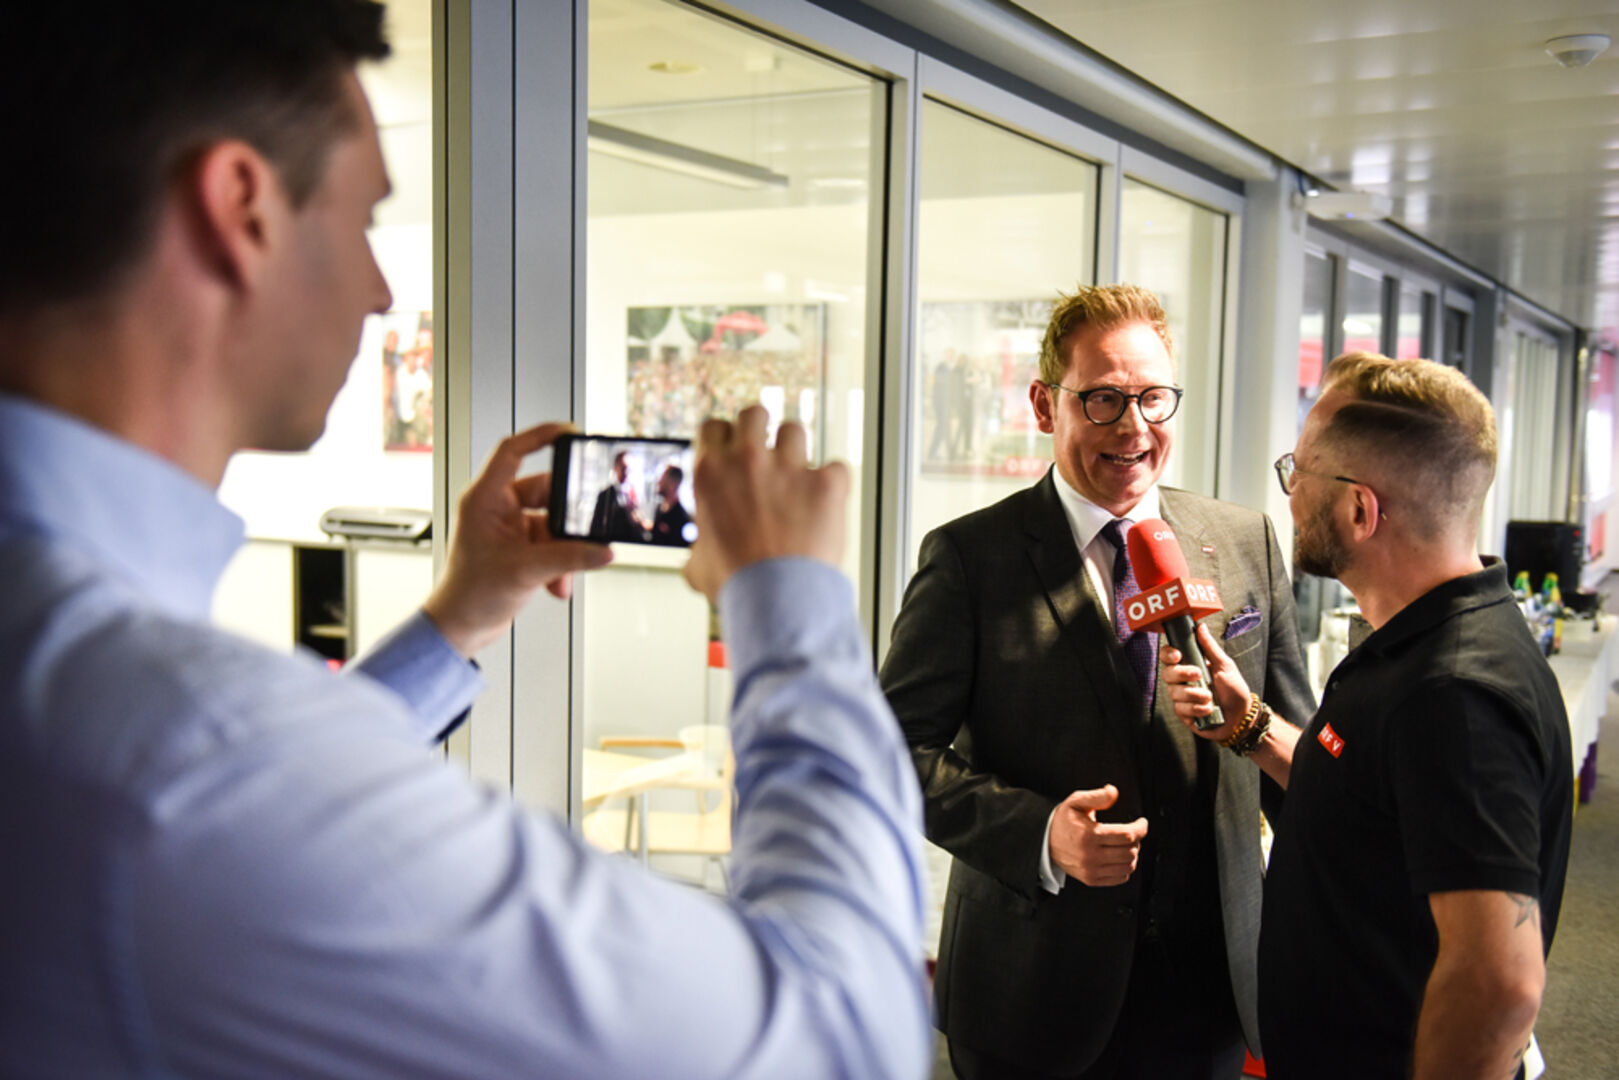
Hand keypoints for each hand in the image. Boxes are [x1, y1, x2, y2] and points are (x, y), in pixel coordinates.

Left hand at [423, 423, 613, 656]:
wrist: (461, 628)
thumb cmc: (468, 594)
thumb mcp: (525, 571)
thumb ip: (568, 558)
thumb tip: (602, 550)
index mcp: (485, 499)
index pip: (513, 451)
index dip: (542, 436)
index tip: (570, 433)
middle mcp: (496, 509)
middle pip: (545, 493)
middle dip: (565, 521)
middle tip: (582, 532)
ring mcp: (509, 528)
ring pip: (553, 524)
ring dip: (564, 551)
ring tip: (563, 573)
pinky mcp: (520, 548)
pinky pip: (552, 545)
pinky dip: (560, 564)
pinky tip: (557, 584)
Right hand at [683, 405, 848, 603]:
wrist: (776, 599)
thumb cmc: (737, 585)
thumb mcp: (698, 565)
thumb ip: (700, 546)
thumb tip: (700, 556)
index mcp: (711, 474)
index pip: (713, 427)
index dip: (724, 438)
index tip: (732, 451)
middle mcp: (748, 461)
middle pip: (754, 413)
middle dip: (761, 429)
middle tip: (766, 452)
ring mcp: (789, 468)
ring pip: (795, 429)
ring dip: (796, 450)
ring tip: (798, 474)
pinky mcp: (826, 482)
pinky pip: (836, 466)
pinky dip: (833, 482)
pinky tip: (828, 499)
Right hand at [1048, 785, 1147, 887]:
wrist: (1045, 841)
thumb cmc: (1062, 821)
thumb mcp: (1076, 801)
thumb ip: (1096, 796)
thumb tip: (1113, 793)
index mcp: (1089, 835)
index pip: (1127, 835)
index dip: (1140, 828)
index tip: (1141, 823)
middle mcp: (1090, 855)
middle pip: (1130, 851)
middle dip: (1137, 840)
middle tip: (1132, 832)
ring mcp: (1091, 870)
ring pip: (1128, 866)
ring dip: (1133, 854)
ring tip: (1126, 845)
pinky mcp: (1091, 879)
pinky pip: (1120, 878)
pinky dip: (1126, 868)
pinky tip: (1119, 858)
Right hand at [1160, 623, 1250, 740]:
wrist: (1241, 716)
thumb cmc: (1234, 689)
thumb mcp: (1225, 665)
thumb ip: (1210, 647)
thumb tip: (1200, 626)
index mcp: (1190, 665)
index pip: (1168, 656)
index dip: (1168, 654)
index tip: (1178, 656)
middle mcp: (1182, 681)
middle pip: (1167, 673)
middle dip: (1183, 674)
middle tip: (1199, 675)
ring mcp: (1181, 698)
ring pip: (1174, 692)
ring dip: (1194, 695)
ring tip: (1211, 698)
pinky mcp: (1183, 714)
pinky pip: (1181, 709)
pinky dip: (1197, 709)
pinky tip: (1208, 710)